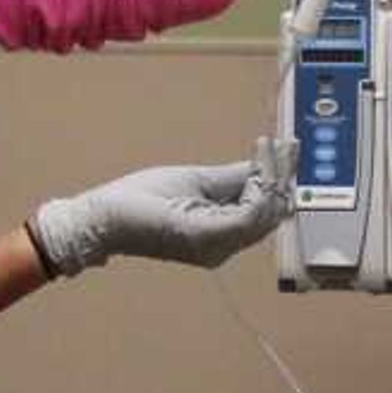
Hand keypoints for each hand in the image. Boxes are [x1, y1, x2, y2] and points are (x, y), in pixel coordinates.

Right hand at [27, 147, 291, 277]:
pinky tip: (260, 172)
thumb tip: (262, 164)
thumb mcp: (188, 180)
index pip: (258, 207)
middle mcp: (219, 250)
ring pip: (261, 219)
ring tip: (282, 152)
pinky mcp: (213, 242)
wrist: (101, 225)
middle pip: (267, 215)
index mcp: (209, 238)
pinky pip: (245, 220)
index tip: (266, 142)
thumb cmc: (132, 202)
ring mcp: (217, 250)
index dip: (268, 174)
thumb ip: (230, 177)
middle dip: (281, 178)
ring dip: (273, 185)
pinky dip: (256, 194)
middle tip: (290, 145)